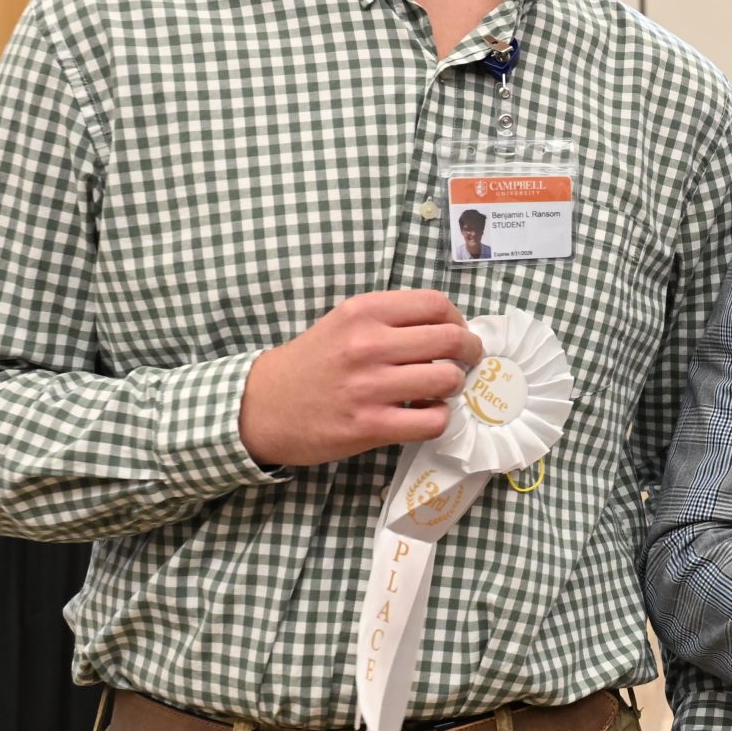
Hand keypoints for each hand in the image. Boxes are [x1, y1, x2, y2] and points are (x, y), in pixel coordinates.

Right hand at [238, 290, 483, 466]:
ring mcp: (369, 387)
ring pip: (447, 380)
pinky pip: (432, 421)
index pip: (435, 304)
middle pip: (450, 339)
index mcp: (363, 312)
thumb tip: (448, 327)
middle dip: (470, 351)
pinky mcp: (369, 426)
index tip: (456, 332)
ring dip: (454, 386)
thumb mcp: (343, 323)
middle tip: (466, 361)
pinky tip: (425, 414)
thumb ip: (390, 320)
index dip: (457, 319)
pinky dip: (439, 418)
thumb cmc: (311, 363)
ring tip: (441, 390)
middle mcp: (367, 344)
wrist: (261, 407)